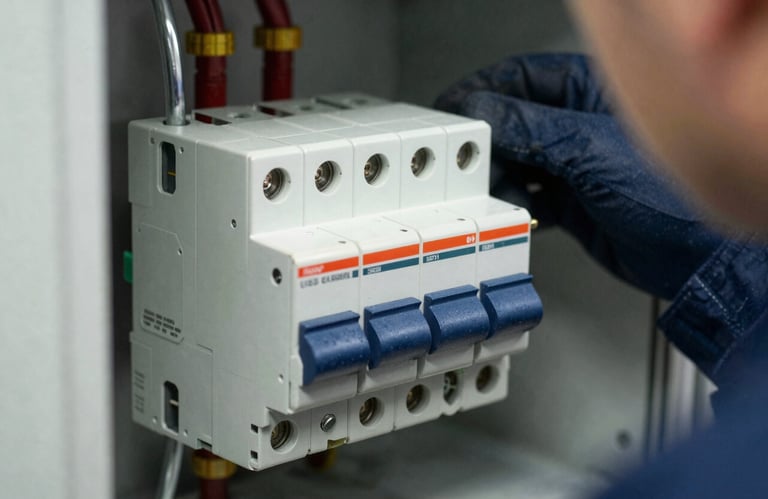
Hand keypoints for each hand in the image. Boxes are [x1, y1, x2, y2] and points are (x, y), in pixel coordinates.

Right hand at [436, 53, 723, 299]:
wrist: (694, 262)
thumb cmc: (673, 197)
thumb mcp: (592, 152)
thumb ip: (533, 131)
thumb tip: (483, 113)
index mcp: (591, 93)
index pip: (521, 79)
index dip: (482, 93)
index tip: (452, 114)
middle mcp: (579, 126)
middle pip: (513, 123)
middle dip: (485, 142)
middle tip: (462, 161)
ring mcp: (574, 166)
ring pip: (515, 162)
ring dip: (495, 178)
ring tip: (486, 191)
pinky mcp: (571, 203)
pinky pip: (526, 196)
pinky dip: (512, 205)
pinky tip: (510, 212)